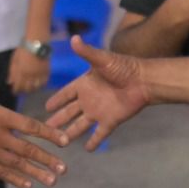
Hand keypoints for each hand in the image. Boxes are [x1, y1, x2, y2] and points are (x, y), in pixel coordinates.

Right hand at [0, 45, 68, 187]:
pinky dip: (15, 178)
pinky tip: (28, 184)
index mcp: (0, 116)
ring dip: (36, 173)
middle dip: (47, 159)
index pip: (30, 127)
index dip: (49, 134)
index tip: (65, 141)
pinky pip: (0, 171)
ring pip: (17, 164)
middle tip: (64, 169)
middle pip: (27, 150)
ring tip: (52, 181)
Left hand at [8, 47, 49, 94]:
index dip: (15, 91)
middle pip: (27, 89)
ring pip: (36, 87)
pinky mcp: (47, 71)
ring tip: (30, 88)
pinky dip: (41, 84)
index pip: (18, 86)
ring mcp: (39, 74)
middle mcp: (30, 75)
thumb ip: (12, 72)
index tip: (14, 92)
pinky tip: (38, 84)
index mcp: (21, 72)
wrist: (36, 43)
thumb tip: (9, 82)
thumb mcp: (14, 60)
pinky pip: (44, 82)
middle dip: (24, 91)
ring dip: (32, 89)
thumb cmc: (23, 50)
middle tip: (22, 90)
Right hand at [45, 36, 149, 150]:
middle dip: (58, 120)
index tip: (46, 107)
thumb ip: (86, 52)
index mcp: (85, 84)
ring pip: (80, 125)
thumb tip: (74, 38)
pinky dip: (94, 141)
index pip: (65, 94)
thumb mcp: (102, 59)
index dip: (56, 100)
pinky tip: (87, 150)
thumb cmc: (123, 66)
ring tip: (60, 142)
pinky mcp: (110, 120)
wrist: (144, 80)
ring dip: (70, 133)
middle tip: (45, 128)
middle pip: (69, 112)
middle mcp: (89, 99)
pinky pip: (99, 133)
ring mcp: (99, 111)